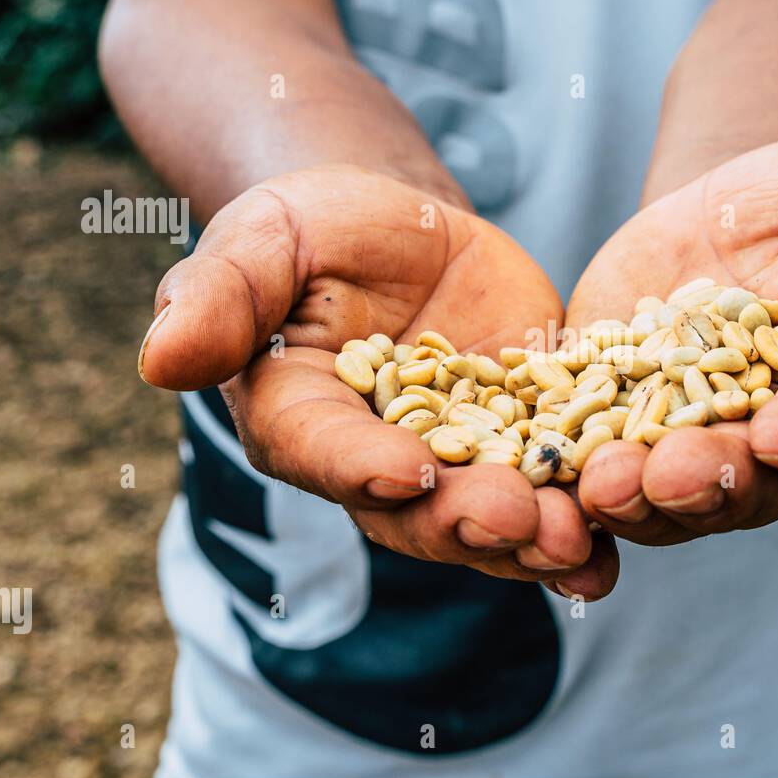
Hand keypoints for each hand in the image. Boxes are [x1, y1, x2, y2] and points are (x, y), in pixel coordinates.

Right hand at [137, 164, 618, 597]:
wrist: (404, 231)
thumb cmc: (318, 229)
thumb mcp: (267, 237)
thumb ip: (220, 296)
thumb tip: (160, 361)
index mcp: (301, 418)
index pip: (324, 451)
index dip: (361, 466)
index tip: (404, 470)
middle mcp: (376, 463)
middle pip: (417, 510)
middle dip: (467, 521)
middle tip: (518, 521)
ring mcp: (456, 463)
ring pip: (491, 517)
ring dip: (534, 540)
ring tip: (580, 547)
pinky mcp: (523, 445)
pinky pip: (551, 488)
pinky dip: (583, 521)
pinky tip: (616, 549)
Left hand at [566, 137, 777, 543]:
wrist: (736, 191)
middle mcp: (770, 428)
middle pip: (743, 472)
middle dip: (708, 480)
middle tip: (668, 480)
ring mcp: (685, 428)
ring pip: (658, 480)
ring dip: (626, 495)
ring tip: (590, 490)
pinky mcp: (609, 413)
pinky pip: (585, 450)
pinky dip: (559, 472)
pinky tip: (527, 487)